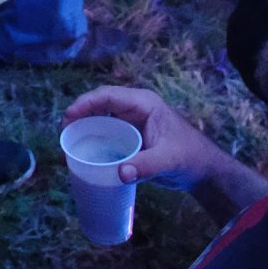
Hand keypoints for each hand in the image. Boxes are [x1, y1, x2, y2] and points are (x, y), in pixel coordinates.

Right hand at [62, 85, 233, 191]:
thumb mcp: (168, 160)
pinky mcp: (131, 135)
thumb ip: (145, 166)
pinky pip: (107, 130)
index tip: (69, 116)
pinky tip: (85, 149)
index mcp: (144, 104)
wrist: (203, 170)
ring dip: (85, 124)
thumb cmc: (189, 157)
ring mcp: (133, 121)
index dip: (86, 103)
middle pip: (101, 103)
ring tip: (69, 139)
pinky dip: (94, 136)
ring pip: (102, 116)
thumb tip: (119, 173)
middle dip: (81, 113)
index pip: (108, 96)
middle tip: (64, 131)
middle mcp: (135, 108)